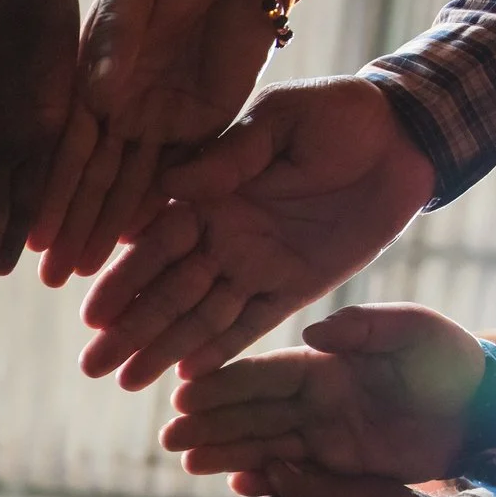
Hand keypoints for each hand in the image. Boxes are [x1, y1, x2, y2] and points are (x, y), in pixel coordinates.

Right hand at [35, 0, 279, 285]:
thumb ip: (115, 38)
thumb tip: (97, 94)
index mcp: (92, 79)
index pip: (66, 146)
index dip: (50, 192)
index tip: (33, 236)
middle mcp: (119, 110)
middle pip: (93, 180)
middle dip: (73, 228)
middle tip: (54, 277)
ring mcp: (160, 123)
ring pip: (130, 188)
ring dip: (109, 231)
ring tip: (87, 274)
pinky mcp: (203, 127)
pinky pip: (179, 177)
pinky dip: (159, 211)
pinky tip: (141, 248)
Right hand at [79, 77, 437, 386]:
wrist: (404, 138)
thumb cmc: (337, 115)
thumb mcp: (281, 119)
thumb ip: (231, 155)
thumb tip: (172, 185)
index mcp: (208, 192)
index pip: (154, 243)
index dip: (123, 280)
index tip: (93, 315)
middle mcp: (222, 234)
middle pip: (166, 290)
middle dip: (129, 329)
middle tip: (92, 366)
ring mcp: (255, 264)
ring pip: (199, 316)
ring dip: (162, 348)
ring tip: (123, 381)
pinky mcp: (294, 287)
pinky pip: (250, 325)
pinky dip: (219, 351)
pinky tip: (185, 377)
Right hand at [163, 303, 486, 480]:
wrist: (489, 410)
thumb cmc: (452, 360)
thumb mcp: (415, 330)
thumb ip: (365, 326)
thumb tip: (311, 333)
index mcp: (326, 365)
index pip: (263, 375)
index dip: (223, 384)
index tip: (184, 393)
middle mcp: (317, 401)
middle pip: (251, 413)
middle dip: (208, 422)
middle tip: (168, 437)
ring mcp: (328, 436)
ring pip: (264, 444)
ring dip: (223, 452)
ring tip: (185, 462)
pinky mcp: (344, 468)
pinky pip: (294, 474)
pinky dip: (264, 478)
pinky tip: (232, 484)